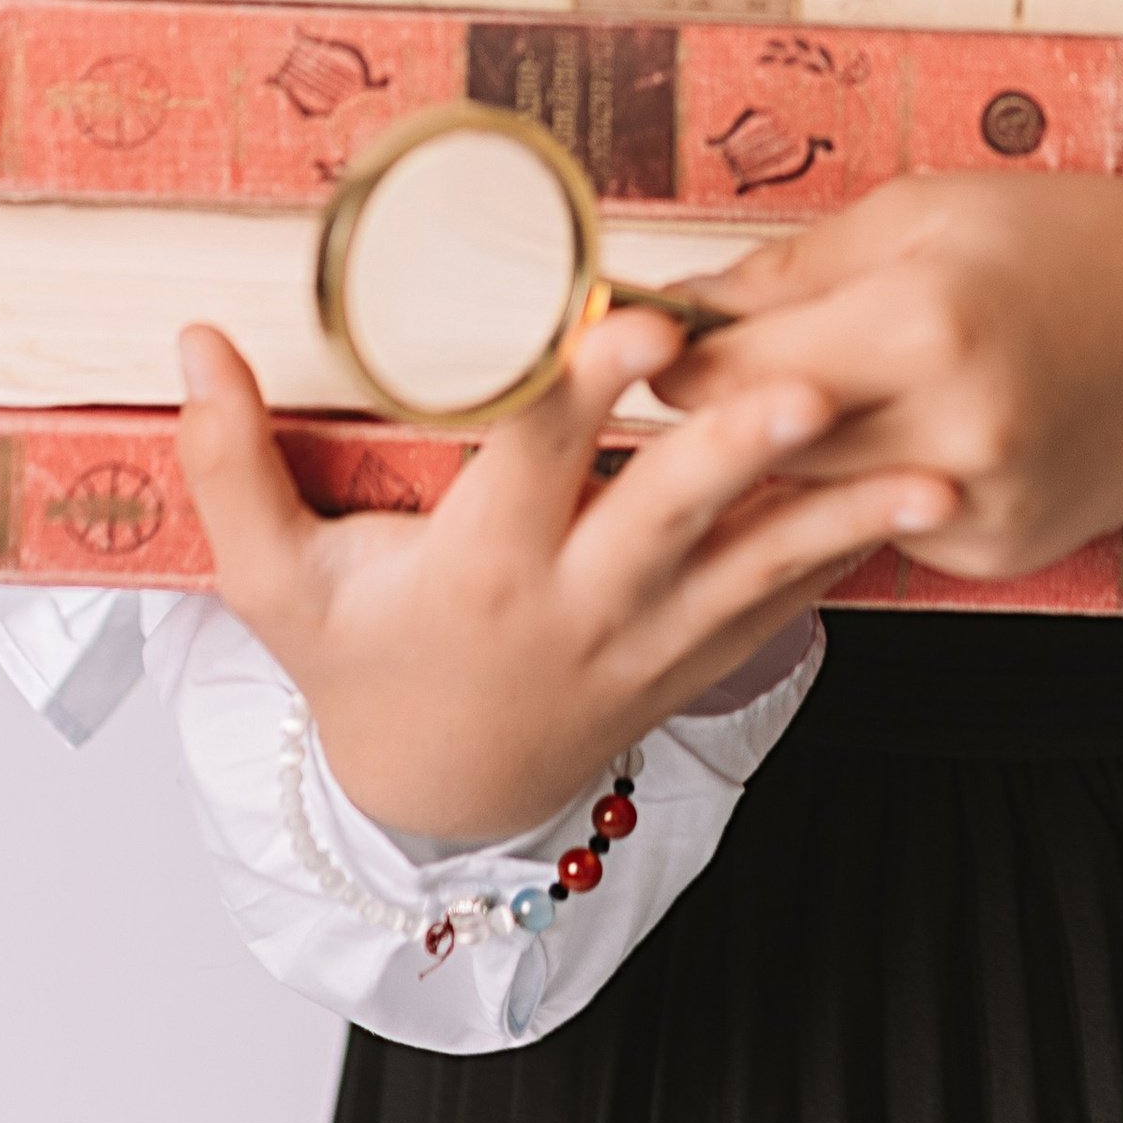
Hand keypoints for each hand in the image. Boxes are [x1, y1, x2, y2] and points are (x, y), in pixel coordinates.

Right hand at [175, 309, 957, 843]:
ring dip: (844, 515)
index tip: (636, 321)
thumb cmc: (358, 666)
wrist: (437, 800)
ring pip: (759, 569)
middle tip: (806, 391)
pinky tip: (928, 498)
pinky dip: (854, 554)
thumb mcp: (273, 590)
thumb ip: (232, 468)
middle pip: (667, 518)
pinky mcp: (701, 660)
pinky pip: (790, 605)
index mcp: (479, 567)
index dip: (583, 392)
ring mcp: (650, 643)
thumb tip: (192, 340)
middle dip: (735, 453)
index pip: (533, 459)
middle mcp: (575, 604)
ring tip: (930, 468)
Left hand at [653, 174, 1122, 578]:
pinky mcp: (999, 552)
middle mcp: (950, 429)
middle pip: (762, 450)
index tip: (625, 345)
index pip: (733, 376)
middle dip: (709, 418)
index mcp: (923, 323)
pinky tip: (878, 440)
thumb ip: (793, 269)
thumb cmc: (1072, 240)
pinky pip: (886, 528)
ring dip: (779, 462)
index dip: (664, 363)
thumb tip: (679, 307)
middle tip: (662, 384)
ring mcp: (979, 504)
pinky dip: (863, 490)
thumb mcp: (923, 211)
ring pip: (815, 503)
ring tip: (758, 413)